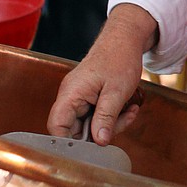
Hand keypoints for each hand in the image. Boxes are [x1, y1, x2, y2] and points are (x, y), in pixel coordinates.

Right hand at [46, 4, 156, 143]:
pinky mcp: (88, 96)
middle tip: (119, 124)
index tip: (91, 147)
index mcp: (71, 93)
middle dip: (99, 132)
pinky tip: (128, 108)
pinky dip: (112, 116)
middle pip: (74, 129)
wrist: (125, 39)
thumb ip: (106, 118)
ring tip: (129, 112)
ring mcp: (79, 96)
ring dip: (110, 123)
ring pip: (89, 124)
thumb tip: (99, 142)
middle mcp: (70, 96)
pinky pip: (96, 115)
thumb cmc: (119, 58)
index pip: (57, 127)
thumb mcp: (116, 92)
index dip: (70, 142)